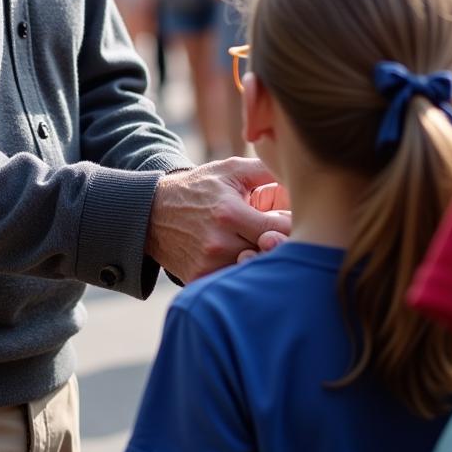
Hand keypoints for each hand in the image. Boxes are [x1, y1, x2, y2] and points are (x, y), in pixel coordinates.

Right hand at [145, 159, 291, 283]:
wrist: (153, 212)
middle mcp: (219, 242)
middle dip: (281, 246)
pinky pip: (234, 282)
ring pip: (254, 271)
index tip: (292, 222)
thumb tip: (298, 175)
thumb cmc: (198, 188)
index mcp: (230, 213)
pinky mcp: (199, 279)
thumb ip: (265, 170)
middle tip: (283, 238)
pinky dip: (243, 274)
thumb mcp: (229, 170)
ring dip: (262, 261)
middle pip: (270, 255)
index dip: (293, 227)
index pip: (281, 231)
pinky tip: (242, 259)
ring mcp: (209, 264)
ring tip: (261, 247)